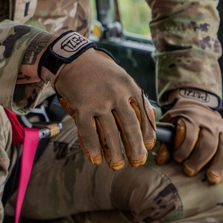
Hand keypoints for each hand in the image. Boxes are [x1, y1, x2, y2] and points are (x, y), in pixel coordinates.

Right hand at [40, 32, 155, 169]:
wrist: (71, 57)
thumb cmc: (98, 69)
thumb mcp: (121, 76)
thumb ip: (135, 96)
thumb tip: (151, 118)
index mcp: (129, 86)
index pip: (143, 115)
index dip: (148, 134)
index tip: (149, 146)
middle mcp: (116, 94)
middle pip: (130, 127)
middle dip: (135, 148)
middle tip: (138, 161)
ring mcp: (98, 101)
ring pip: (110, 134)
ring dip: (114, 153)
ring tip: (117, 165)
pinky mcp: (81, 107)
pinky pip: (88, 132)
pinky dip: (92, 147)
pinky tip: (95, 158)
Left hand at [156, 89, 222, 183]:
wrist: (195, 106)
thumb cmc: (180, 121)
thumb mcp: (169, 124)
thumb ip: (165, 141)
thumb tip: (162, 159)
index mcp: (192, 117)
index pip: (190, 134)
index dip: (183, 148)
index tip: (176, 159)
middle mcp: (210, 122)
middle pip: (208, 143)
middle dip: (199, 159)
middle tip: (189, 171)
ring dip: (220, 164)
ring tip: (212, 179)